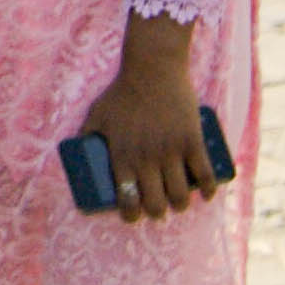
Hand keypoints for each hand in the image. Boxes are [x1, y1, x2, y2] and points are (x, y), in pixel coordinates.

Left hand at [80, 18, 219, 224]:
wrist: (152, 68)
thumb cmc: (121, 91)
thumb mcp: (97, 114)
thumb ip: (86, 135)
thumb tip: (77, 151)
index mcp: (122, 155)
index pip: (127, 199)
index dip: (131, 215)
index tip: (134, 217)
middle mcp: (146, 158)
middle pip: (155, 204)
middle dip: (156, 213)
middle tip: (157, 209)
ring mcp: (171, 150)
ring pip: (180, 195)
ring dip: (180, 205)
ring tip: (178, 203)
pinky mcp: (192, 140)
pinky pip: (204, 175)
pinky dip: (207, 190)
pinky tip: (205, 195)